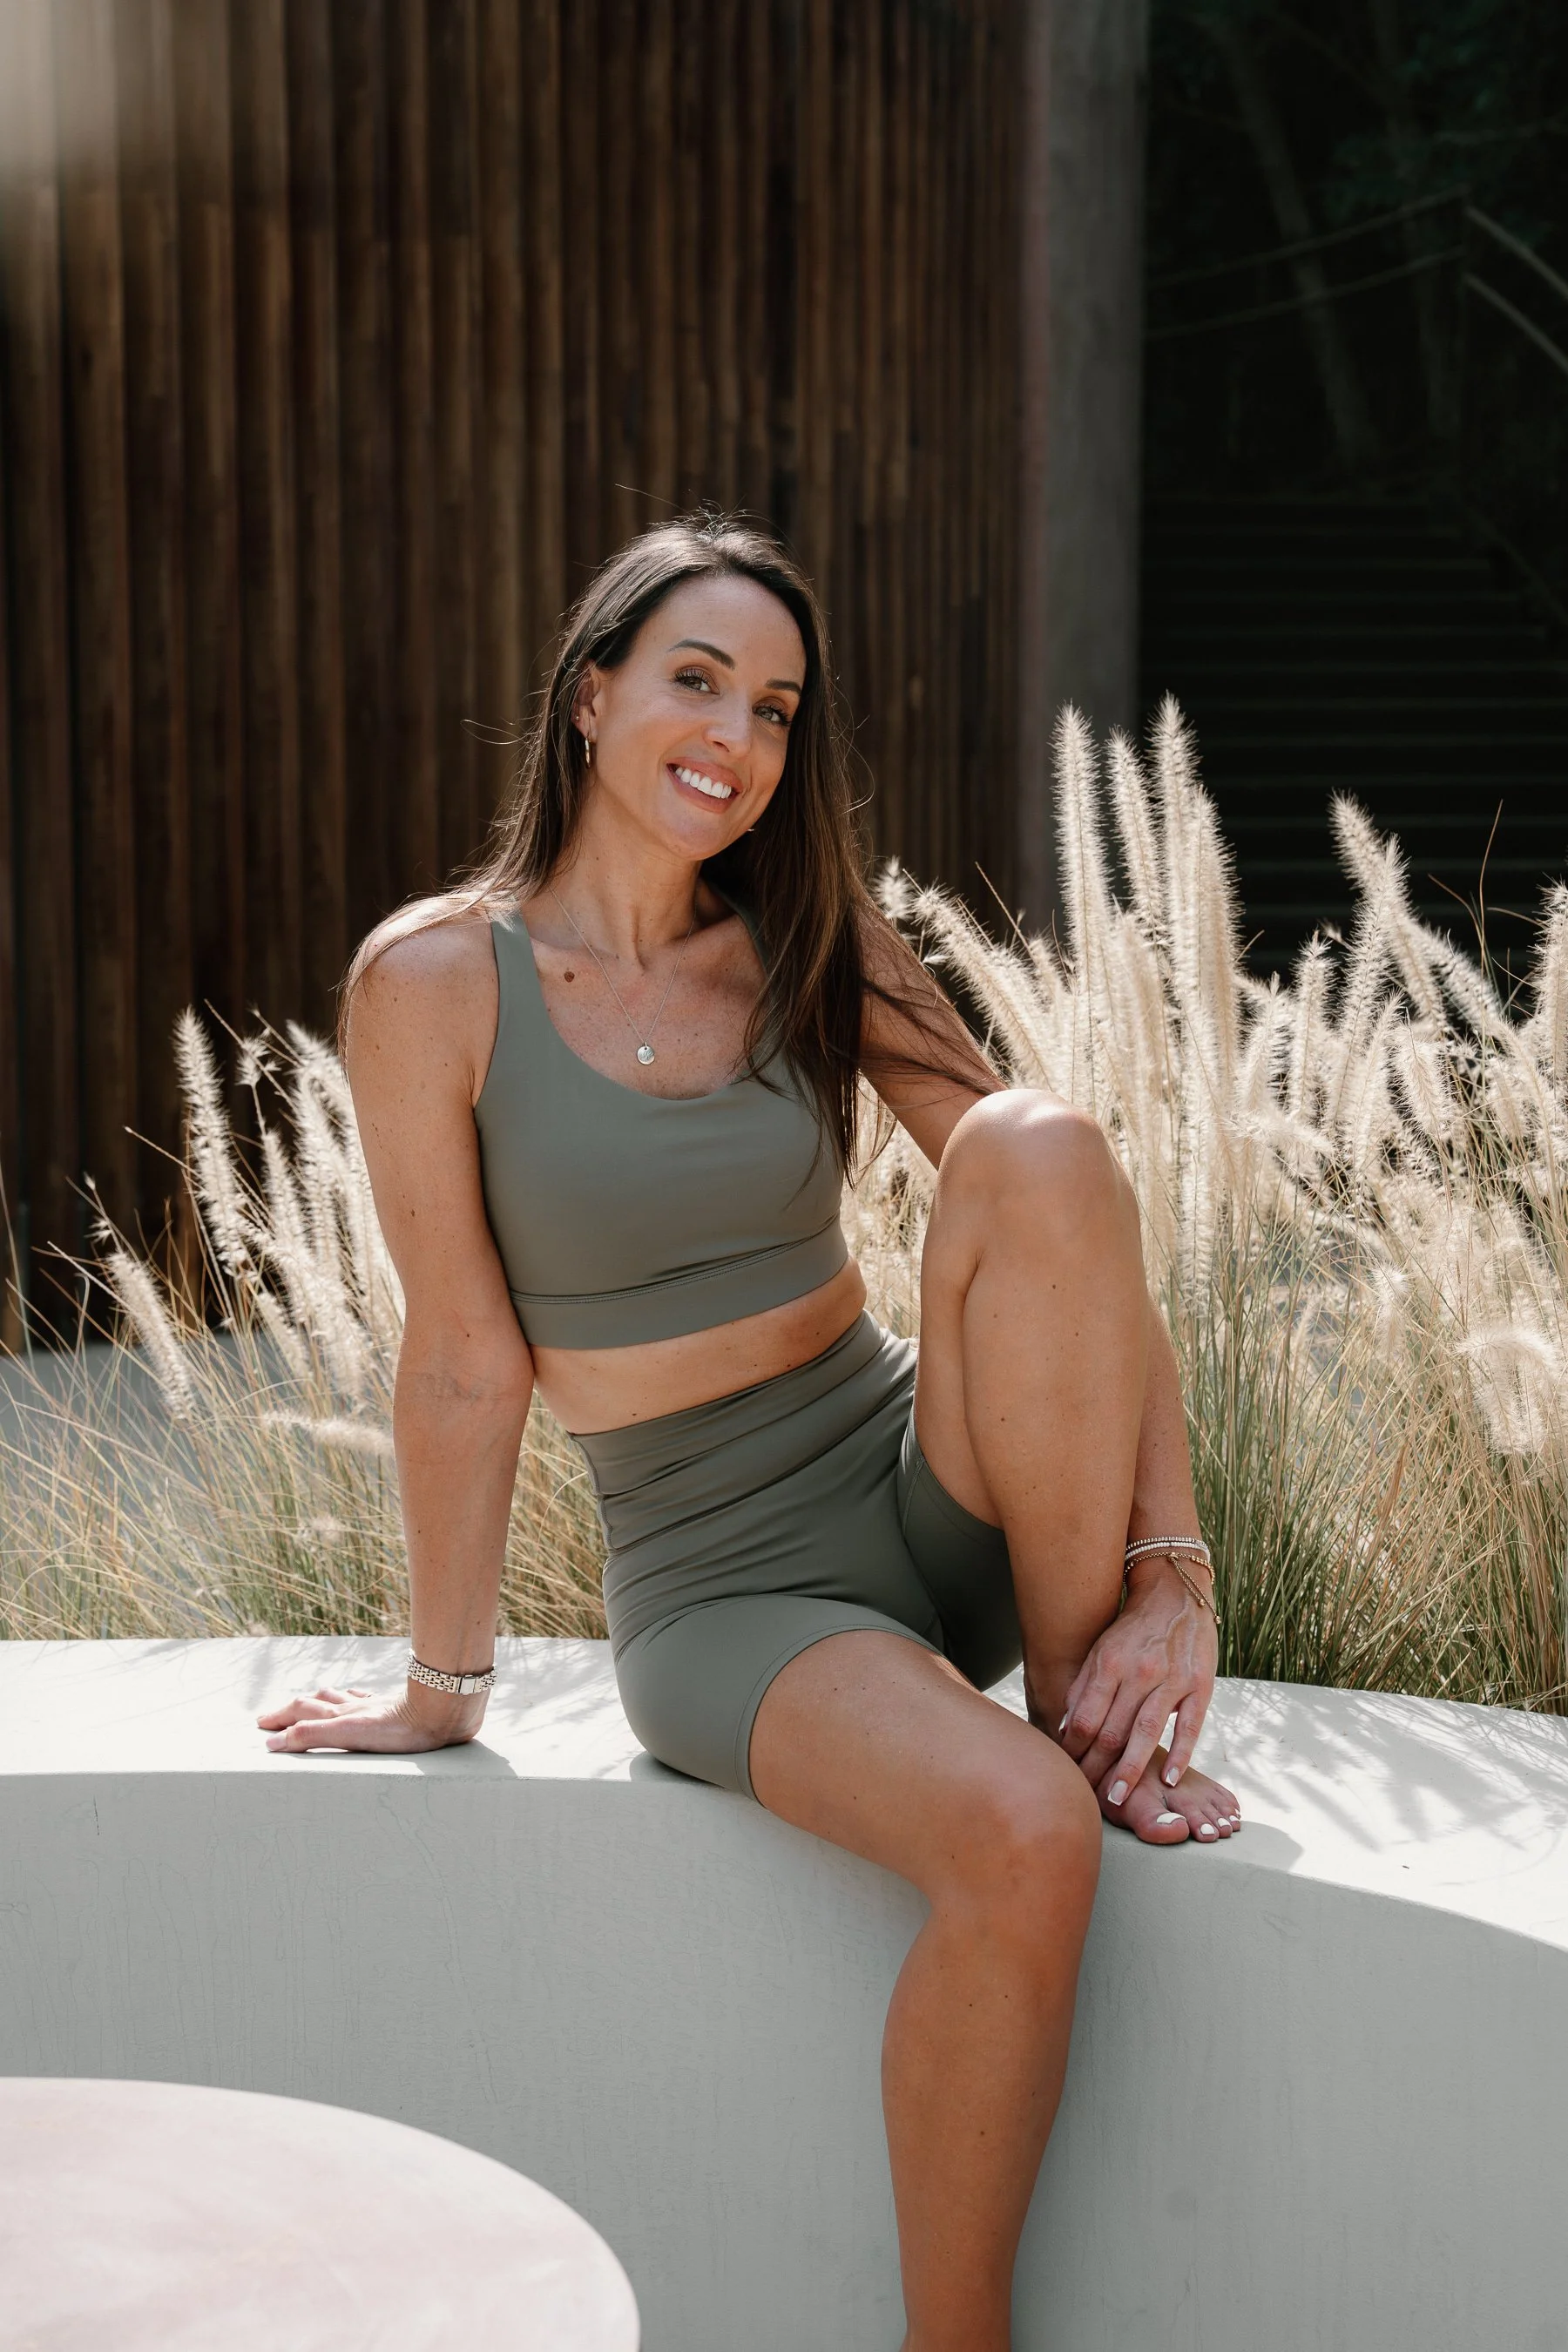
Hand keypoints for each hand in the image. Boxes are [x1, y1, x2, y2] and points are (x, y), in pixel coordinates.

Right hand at [257, 1683, 486, 1754]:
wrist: (442, 1711)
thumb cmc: (399, 1729)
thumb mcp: (348, 1735)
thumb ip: (312, 1737)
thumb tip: (273, 1743)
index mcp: (341, 1715)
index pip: (302, 1714)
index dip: (280, 1720)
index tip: (262, 1729)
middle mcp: (354, 1706)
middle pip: (315, 1703)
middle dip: (292, 1710)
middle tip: (273, 1716)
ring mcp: (374, 1705)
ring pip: (339, 1698)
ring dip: (319, 1700)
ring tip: (310, 1700)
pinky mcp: (394, 1705)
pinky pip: (366, 1698)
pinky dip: (353, 1697)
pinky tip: (359, 1696)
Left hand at [1058, 1556, 1217, 1802]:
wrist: (1176, 1595)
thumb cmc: (1132, 1629)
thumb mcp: (1101, 1651)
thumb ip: (1083, 1688)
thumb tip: (1065, 1729)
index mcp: (1109, 1664)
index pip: (1084, 1718)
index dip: (1073, 1751)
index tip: (1067, 1775)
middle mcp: (1139, 1671)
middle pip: (1112, 1730)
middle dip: (1097, 1769)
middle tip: (1089, 1800)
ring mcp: (1172, 1678)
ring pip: (1146, 1732)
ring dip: (1131, 1770)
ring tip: (1117, 1799)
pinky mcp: (1200, 1684)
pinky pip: (1189, 1726)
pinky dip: (1180, 1754)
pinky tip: (1168, 1780)